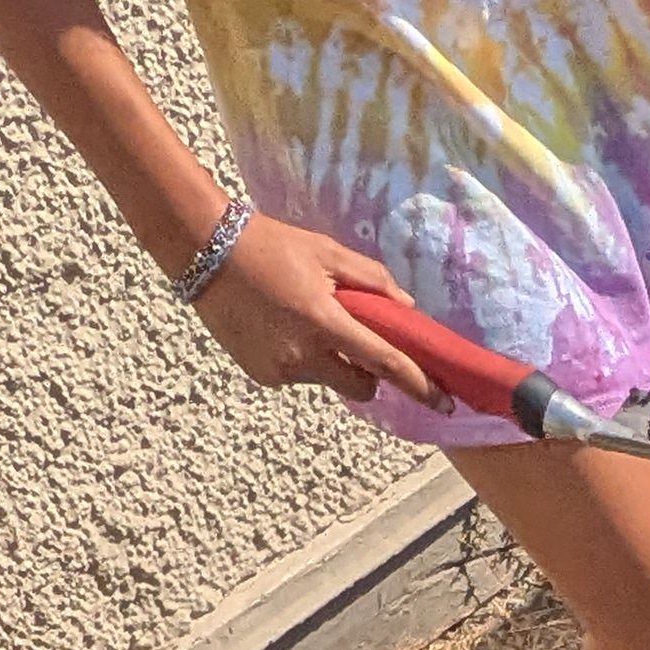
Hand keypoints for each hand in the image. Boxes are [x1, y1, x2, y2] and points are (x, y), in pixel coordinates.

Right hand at [190, 216, 435, 401]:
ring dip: (329, 360)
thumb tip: (407, 307)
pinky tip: (280, 327)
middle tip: (354, 339)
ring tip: (301, 319)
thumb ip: (372, 281)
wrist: (204, 250)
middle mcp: (304, 356)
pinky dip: (300, 359)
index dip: (420, 386)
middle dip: (368, 373)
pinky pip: (298, 376)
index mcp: (325, 323)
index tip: (445, 405)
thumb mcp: (326, 252)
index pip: (385, 363)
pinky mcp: (262, 376)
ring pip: (327, 379)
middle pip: (360, 387)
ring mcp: (281, 370)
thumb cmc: (271, 245)